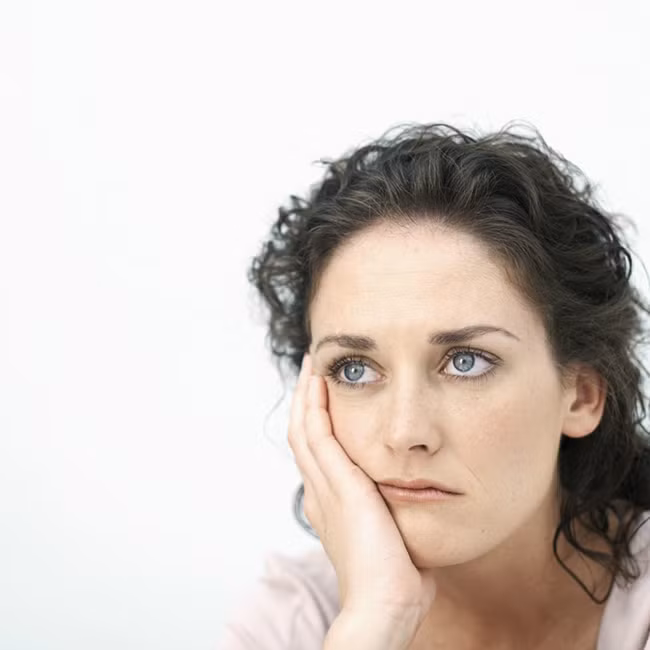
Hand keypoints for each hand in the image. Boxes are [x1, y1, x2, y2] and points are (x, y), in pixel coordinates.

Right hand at [287, 353, 437, 625]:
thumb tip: (418, 511)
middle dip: (307, 401)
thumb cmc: (396, 580)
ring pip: (304, 428)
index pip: (319, 453)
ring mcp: (323, 487)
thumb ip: (397, 519)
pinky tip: (320, 381)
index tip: (328, 399)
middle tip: (314, 371)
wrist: (384, 604)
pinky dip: (314, 404)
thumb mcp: (394, 538)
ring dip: (306, 395)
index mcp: (330, 505)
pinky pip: (316, 432)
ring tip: (314, 366)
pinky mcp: (335, 483)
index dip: (319, 423)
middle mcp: (319, 492)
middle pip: (304, 434)